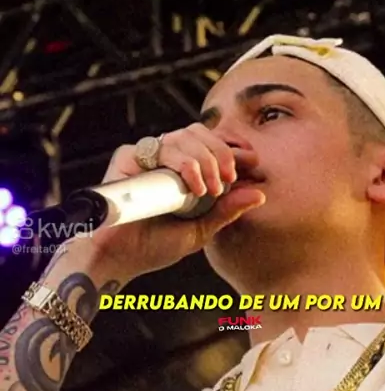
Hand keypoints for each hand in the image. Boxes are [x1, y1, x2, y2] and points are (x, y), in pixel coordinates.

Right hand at [73, 124, 265, 283]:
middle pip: (200, 132)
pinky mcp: (128, 157)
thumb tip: (260, 194)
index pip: (210, 142)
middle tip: (228, 180)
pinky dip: (184, 163)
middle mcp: (164, 158)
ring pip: (184, 135)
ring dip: (205, 159)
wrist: (119, 258)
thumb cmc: (153, 246)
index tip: (251, 162)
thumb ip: (226, 211)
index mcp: (181, 169)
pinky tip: (192, 188)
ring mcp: (146, 156)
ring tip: (209, 190)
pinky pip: (162, 147)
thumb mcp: (200, 229)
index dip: (232, 145)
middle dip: (221, 152)